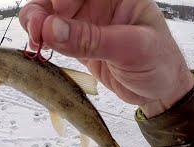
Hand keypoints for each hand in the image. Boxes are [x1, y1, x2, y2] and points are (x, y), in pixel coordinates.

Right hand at [19, 0, 193, 117]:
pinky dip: (42, 40)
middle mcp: (98, 4)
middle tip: (35, 32)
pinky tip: (40, 49)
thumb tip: (51, 29)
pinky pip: (53, 36)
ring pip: (50, 15)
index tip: (55, 17)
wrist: (157, 90)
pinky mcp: (78, 42)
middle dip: (41, 11)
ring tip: (35, 43)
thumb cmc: (157, 63)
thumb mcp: (131, 49)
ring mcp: (86, 23)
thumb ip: (91, 39)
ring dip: (36, 25)